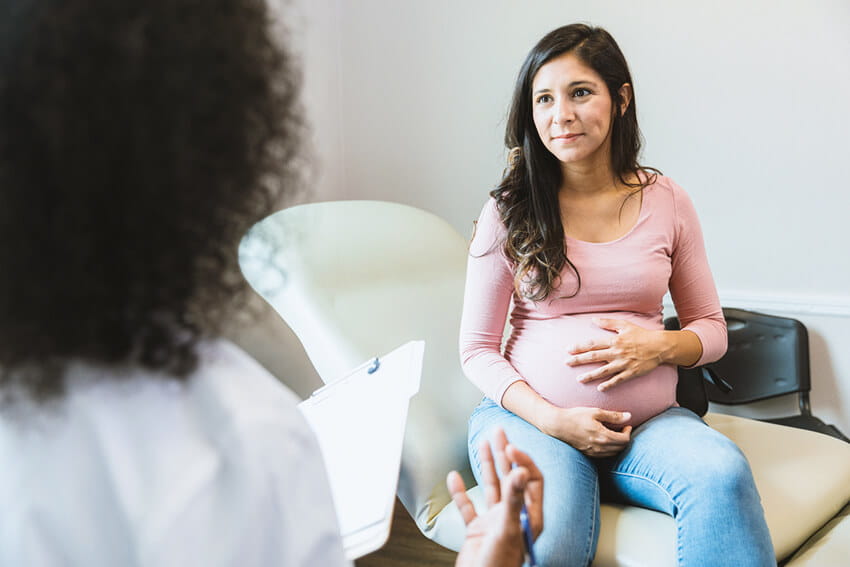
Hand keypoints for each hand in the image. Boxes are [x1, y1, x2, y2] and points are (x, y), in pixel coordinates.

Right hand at [448, 428, 542, 566]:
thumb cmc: (499, 564)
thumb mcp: (508, 529)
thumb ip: (514, 500)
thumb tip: (520, 471)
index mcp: (529, 515)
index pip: (530, 480)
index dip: (522, 461)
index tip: (510, 446)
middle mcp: (513, 515)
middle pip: (510, 477)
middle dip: (504, 453)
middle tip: (498, 430)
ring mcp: (494, 522)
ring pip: (490, 487)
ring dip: (485, 465)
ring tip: (482, 443)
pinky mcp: (477, 530)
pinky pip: (468, 506)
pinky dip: (460, 492)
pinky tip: (454, 477)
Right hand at [542, 406, 632, 457]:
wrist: (557, 425)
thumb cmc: (576, 416)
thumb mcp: (595, 412)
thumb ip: (613, 415)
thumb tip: (629, 416)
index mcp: (603, 436)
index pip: (625, 440)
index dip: (628, 432)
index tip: (626, 425)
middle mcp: (600, 447)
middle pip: (621, 448)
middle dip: (624, 438)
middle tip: (622, 429)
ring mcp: (593, 452)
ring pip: (613, 453)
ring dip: (617, 445)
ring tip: (614, 433)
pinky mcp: (588, 454)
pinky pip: (604, 455)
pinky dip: (609, 449)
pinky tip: (604, 439)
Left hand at [566, 318, 670, 391]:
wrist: (660, 346)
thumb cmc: (642, 335)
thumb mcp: (625, 325)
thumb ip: (608, 322)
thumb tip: (593, 319)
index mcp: (614, 341)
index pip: (593, 344)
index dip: (579, 347)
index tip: (568, 350)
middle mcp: (617, 352)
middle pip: (594, 357)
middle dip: (579, 360)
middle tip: (567, 363)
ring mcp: (623, 363)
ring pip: (603, 371)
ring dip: (591, 375)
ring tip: (580, 379)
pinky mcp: (631, 372)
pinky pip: (618, 380)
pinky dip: (609, 384)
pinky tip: (600, 389)